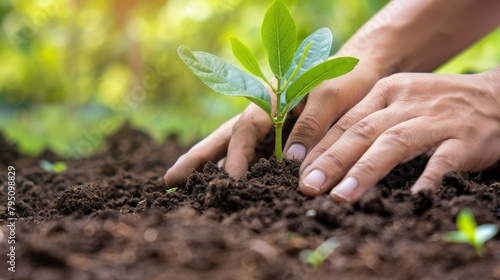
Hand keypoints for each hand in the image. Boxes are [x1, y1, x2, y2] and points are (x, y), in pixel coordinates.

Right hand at [165, 58, 384, 185]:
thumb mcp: (332, 97)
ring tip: (181, 185)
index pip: (245, 132)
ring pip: (230, 147)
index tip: (229, 183)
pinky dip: (233, 169)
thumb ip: (311, 125)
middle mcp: (262, 113)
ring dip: (207, 166)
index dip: (235, 157)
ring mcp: (267, 125)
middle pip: (223, 138)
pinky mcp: (277, 135)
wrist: (359, 68)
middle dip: (196, 160)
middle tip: (169, 181)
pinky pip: (251, 155)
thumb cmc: (345, 79)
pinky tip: (223, 184)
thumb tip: (290, 163)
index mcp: (271, 99)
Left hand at [297, 68, 499, 202]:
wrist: (496, 96)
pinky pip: (444, 160)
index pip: (345, 122)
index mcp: (385, 92)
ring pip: (394, 143)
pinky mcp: (466, 138)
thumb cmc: (436, 105)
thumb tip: (325, 154)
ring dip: (365, 170)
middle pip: (362, 131)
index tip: (297, 172)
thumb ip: (367, 120)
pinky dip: (428, 177)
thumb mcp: (399, 100)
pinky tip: (412, 197)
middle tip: (309, 187)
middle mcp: (406, 102)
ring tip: (342, 197)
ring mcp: (436, 119)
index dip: (320, 148)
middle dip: (332, 161)